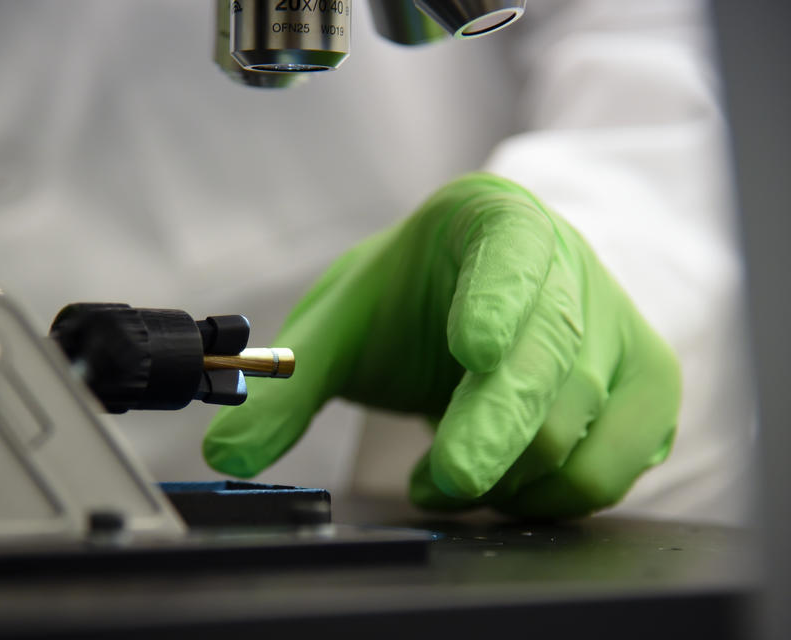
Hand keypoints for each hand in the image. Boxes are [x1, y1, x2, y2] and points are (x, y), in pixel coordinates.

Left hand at [203, 173, 680, 517]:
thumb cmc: (408, 300)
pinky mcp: (645, 388)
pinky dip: (552, 495)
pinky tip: (502, 483)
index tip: (472, 348)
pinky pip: (615, 463)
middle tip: (446, 477)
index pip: (510, 256)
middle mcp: (571, 267)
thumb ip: (288, 387)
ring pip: (580, 426)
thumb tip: (229, 451)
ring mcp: (617, 328)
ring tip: (447, 474)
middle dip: (491, 429)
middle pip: (549, 360)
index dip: (496, 303)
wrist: (471, 299)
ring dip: (507, 473)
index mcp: (497, 223)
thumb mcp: (342, 327)